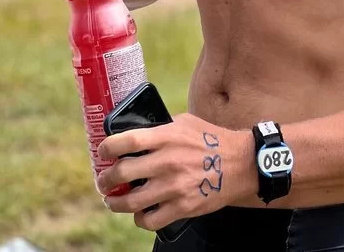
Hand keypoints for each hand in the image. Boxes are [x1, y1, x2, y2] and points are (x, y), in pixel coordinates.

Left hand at [96, 114, 252, 231]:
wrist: (240, 163)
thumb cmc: (212, 140)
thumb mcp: (185, 123)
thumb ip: (161, 129)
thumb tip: (135, 137)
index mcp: (167, 136)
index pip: (126, 141)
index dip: (107, 147)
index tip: (103, 152)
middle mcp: (167, 161)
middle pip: (122, 172)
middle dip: (106, 179)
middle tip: (105, 180)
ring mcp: (173, 187)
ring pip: (130, 201)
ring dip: (115, 202)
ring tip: (113, 200)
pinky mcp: (182, 207)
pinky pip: (149, 220)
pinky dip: (139, 218)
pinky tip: (140, 212)